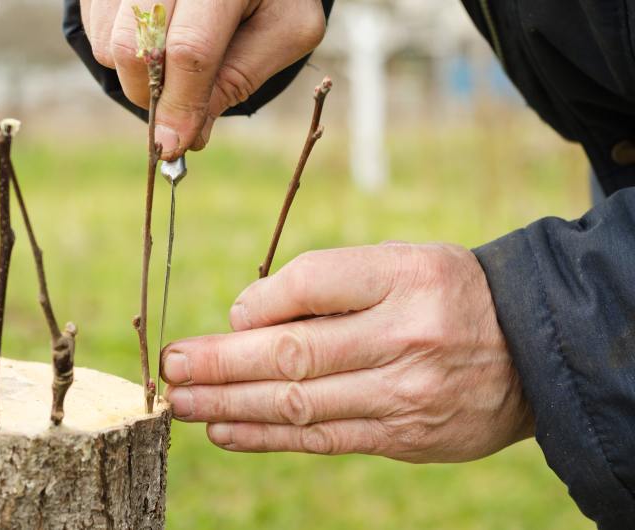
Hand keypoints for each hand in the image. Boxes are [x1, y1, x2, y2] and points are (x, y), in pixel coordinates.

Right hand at [79, 0, 326, 158]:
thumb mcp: (284, 32)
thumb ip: (239, 79)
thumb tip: (187, 135)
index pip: (190, 49)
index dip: (180, 105)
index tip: (173, 146)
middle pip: (137, 48)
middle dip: (154, 97)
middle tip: (177, 110)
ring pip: (111, 43)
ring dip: (137, 77)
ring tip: (174, 65)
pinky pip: (95, 29)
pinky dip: (121, 52)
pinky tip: (155, 39)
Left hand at [162, 243, 533, 462]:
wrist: (530, 349)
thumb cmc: (447, 294)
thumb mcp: (400, 263)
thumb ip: (326, 282)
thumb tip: (245, 315)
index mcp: (405, 277)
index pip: (313, 282)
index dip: (260, 303)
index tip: (227, 319)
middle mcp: (406, 336)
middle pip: (295, 352)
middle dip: (224, 363)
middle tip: (172, 367)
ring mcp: (406, 393)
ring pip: (300, 403)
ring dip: (232, 405)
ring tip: (182, 403)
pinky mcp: (404, 437)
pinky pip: (323, 439)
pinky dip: (267, 437)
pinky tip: (224, 431)